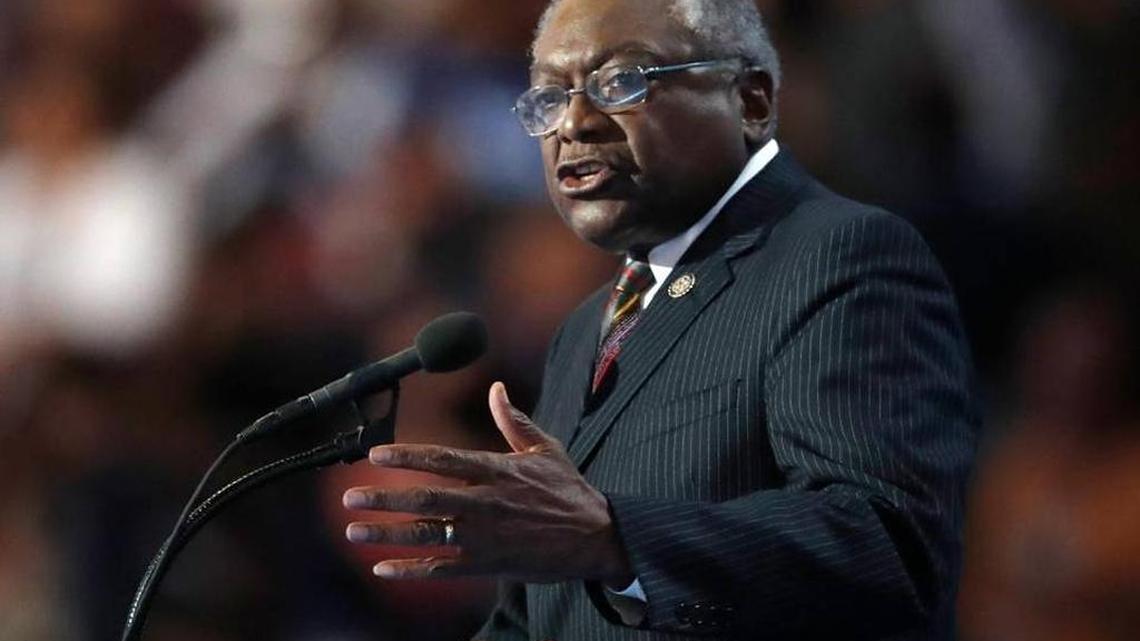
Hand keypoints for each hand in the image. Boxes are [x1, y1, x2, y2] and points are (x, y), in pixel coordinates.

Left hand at [343, 382, 632, 584]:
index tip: (375, 454)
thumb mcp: (546, 449)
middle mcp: (485, 503)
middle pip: (425, 498)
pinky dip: (411, 569)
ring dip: (386, 534)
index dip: (407, 455)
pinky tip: (383, 568)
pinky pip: (441, 568)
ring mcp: (484, 536)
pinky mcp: (487, 564)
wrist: (595, 538)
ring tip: (354, 530)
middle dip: (383, 498)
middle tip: (350, 498)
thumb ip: (514, 420)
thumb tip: (496, 388)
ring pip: (426, 534)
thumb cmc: (569, 490)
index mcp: (497, 470)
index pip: (443, 459)